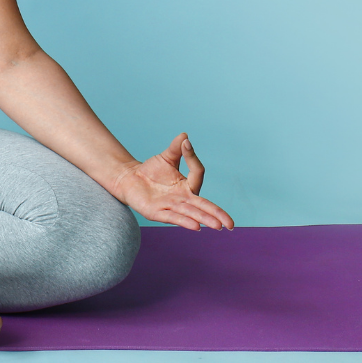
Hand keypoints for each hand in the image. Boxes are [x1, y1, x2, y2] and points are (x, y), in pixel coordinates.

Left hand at [113, 133, 234, 230]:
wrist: (130, 179)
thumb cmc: (151, 170)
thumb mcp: (166, 157)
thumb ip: (176, 148)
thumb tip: (185, 136)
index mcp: (186, 185)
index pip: (197, 174)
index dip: (192, 158)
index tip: (185, 144)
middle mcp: (182, 198)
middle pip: (203, 206)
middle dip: (217, 214)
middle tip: (231, 224)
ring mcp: (170, 206)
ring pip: (191, 213)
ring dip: (204, 219)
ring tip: (217, 226)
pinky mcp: (157, 212)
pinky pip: (173, 217)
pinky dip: (184, 221)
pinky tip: (196, 226)